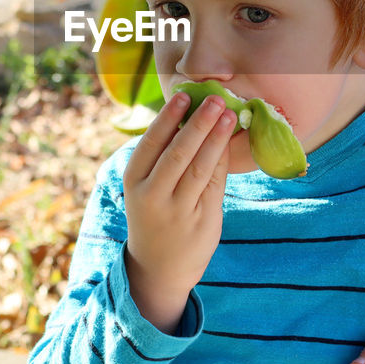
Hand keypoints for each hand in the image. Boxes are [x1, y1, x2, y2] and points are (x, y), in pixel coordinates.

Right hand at [123, 90, 236, 333]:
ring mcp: (179, 211)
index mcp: (134, 181)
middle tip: (215, 99)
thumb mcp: (146, 188)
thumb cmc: (154, 214)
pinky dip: (223, 159)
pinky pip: (215, 184)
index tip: (184, 96)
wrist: (159, 268)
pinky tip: (230, 141)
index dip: (168, 118)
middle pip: (178, 153)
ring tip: (229, 115)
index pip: (151, 143)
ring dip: (216, 138)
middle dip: (198, 123)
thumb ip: (164, 157)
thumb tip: (193, 116)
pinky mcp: (203, 221)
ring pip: (200, 168)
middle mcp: (153, 196)